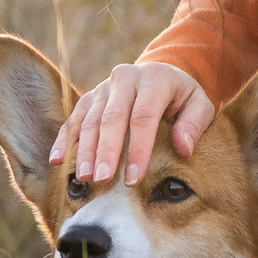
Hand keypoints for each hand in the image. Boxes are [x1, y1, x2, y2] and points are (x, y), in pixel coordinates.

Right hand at [49, 62, 216, 185]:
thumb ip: (194, 124)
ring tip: (84, 178)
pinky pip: (74, 118)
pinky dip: (64, 140)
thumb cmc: (183, 98)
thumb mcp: (200, 105)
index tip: (134, 178)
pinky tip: (58, 161)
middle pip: (112, 118)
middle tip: (103, 181)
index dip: (138, 149)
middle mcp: (125, 78)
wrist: (162, 76)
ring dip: (85, 150)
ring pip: (90, 120)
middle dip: (106, 151)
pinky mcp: (90, 97)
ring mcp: (104, 88)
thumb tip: (182, 148)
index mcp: (155, 78)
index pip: (143, 117)